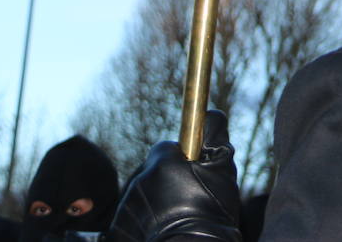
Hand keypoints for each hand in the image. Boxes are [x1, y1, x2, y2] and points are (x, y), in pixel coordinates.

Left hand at [105, 111, 241, 241]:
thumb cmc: (210, 212)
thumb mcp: (222, 169)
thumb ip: (215, 135)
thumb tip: (212, 112)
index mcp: (162, 162)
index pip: (168, 149)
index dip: (183, 160)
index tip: (193, 175)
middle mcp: (139, 180)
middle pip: (154, 172)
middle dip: (169, 182)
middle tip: (189, 200)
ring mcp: (127, 206)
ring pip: (144, 195)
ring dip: (157, 202)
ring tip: (178, 218)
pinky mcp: (119, 228)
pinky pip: (133, 217)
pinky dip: (145, 222)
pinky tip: (163, 231)